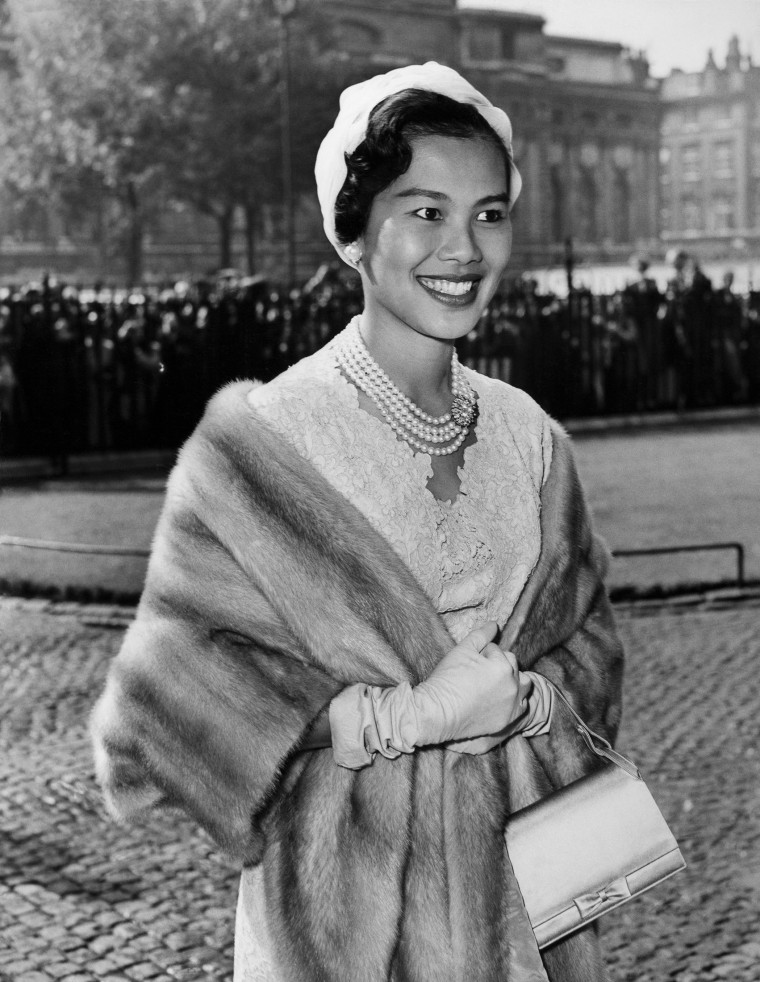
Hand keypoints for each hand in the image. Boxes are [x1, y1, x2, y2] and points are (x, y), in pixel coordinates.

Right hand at [412, 621, 532, 744]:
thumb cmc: (448, 679)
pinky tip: (499, 699)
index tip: (469, 663)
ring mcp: (512, 704)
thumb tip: (495, 624)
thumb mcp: (462, 650)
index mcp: (503, 666)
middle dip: (498, 664)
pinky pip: (522, 705)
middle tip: (478, 673)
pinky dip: (515, 699)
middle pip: (512, 664)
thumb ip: (481, 635)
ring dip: (513, 679)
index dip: (481, 653)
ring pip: (523, 684)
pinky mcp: (508, 720)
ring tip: (493, 683)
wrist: (438, 713)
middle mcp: (513, 685)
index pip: (496, 650)